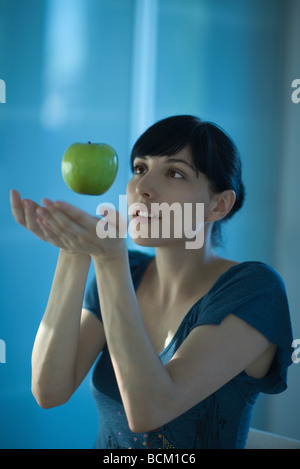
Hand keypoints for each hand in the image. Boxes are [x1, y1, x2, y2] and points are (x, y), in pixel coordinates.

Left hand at [10, 190, 126, 258]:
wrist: (110, 252)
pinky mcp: (70, 246)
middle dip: (53, 212)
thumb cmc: (116, 233)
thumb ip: (115, 216)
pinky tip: (40, 221)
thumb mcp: (122, 225)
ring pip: (59, 230)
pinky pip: (57, 237)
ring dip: (48, 219)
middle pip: (66, 224)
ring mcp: (76, 243)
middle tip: (43, 200)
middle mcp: (84, 237)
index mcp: (95, 229)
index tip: (57, 201)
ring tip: (39, 208)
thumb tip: (105, 211)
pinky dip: (48, 229)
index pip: (79, 217)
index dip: (67, 209)